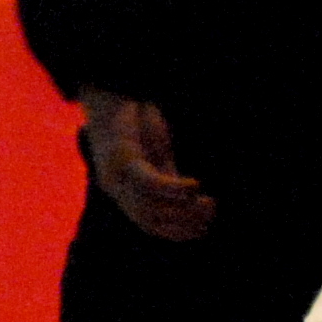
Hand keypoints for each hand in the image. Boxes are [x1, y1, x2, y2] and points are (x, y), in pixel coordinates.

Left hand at [79, 90, 214, 241]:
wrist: (110, 89)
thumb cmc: (133, 120)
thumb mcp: (155, 153)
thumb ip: (165, 176)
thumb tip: (187, 199)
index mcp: (121, 189)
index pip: (149, 224)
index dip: (177, 232)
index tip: (205, 228)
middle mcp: (115, 187)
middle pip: (149, 221)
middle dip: (182, 224)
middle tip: (211, 212)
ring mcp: (116, 174)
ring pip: (148, 207)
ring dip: (182, 209)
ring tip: (208, 202)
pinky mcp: (122, 156)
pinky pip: (148, 182)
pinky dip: (172, 188)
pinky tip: (194, 186)